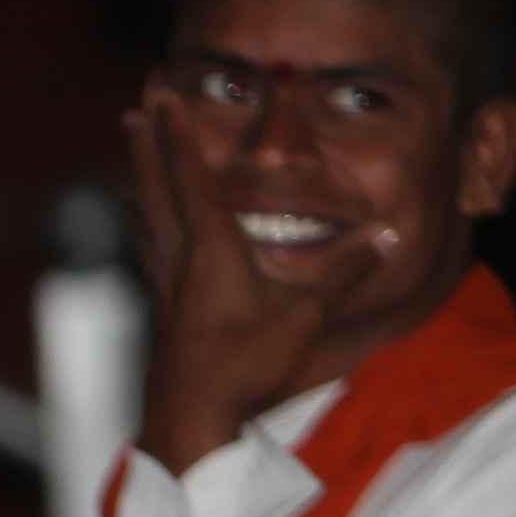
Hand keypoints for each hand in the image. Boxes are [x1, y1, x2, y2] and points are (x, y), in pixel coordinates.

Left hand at [122, 81, 378, 471]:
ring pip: (148, 211)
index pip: (192, 178)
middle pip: (158, 185)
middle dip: (151, 141)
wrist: (191, 419)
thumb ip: (345, 271)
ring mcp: (166, 281)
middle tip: (139, 102)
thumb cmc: (244, 368)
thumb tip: (384, 234)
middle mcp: (179, 257)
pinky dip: (145, 216)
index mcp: (210, 250)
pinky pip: (151, 243)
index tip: (164, 97)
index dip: (179, 135)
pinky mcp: (164, 303)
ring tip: (131, 142)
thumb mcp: (305, 316)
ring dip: (143, 172)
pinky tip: (140, 216)